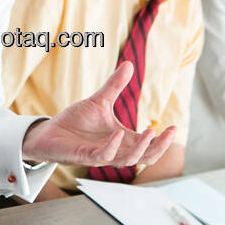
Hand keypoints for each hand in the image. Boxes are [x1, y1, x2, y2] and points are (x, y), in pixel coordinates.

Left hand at [20, 61, 176, 165]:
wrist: (50, 131)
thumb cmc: (76, 122)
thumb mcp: (100, 101)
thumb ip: (115, 86)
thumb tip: (129, 63)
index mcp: (123, 140)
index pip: (149, 146)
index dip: (162, 140)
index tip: (174, 127)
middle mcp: (116, 150)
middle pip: (145, 158)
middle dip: (159, 147)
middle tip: (170, 133)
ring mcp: (101, 155)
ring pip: (127, 160)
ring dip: (141, 149)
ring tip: (151, 132)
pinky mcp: (86, 157)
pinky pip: (103, 156)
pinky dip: (113, 146)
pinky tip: (119, 133)